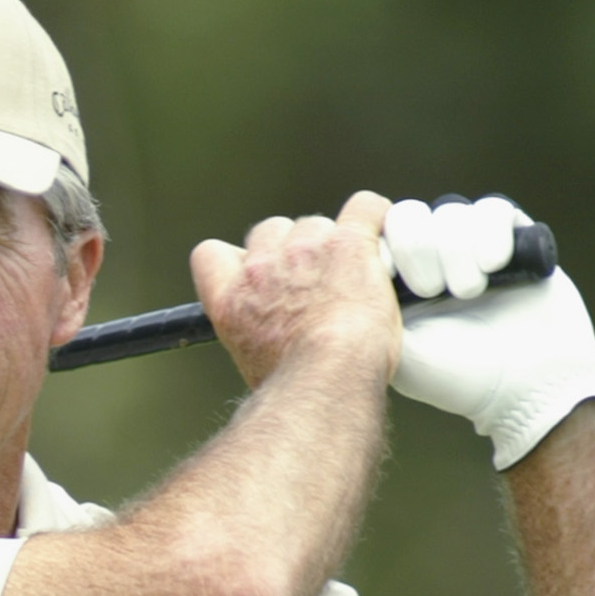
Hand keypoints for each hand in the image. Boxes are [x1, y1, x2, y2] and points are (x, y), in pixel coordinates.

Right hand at [190, 191, 398, 390]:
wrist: (326, 379)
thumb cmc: (300, 387)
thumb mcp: (255, 366)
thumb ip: (258, 335)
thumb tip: (278, 343)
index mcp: (230, 300)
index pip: (212, 254)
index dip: (238, 259)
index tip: (260, 274)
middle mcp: (261, 269)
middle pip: (271, 232)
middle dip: (293, 251)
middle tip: (320, 283)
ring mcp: (304, 250)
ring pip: (316, 225)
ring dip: (334, 243)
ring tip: (358, 275)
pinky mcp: (348, 243)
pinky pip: (364, 208)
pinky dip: (376, 218)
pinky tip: (382, 237)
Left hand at [384, 196, 594, 468]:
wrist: (525, 387)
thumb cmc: (455, 376)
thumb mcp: (395, 349)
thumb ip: (362, 309)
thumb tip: (332, 271)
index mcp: (395, 281)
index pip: (373, 233)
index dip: (381, 245)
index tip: (390, 280)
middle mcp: (431, 259)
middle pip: (408, 215)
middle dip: (418, 249)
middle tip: (429, 292)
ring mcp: (471, 246)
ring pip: (449, 211)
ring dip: (455, 249)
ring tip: (467, 292)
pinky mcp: (513, 240)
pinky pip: (493, 209)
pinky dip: (490, 234)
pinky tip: (493, 266)